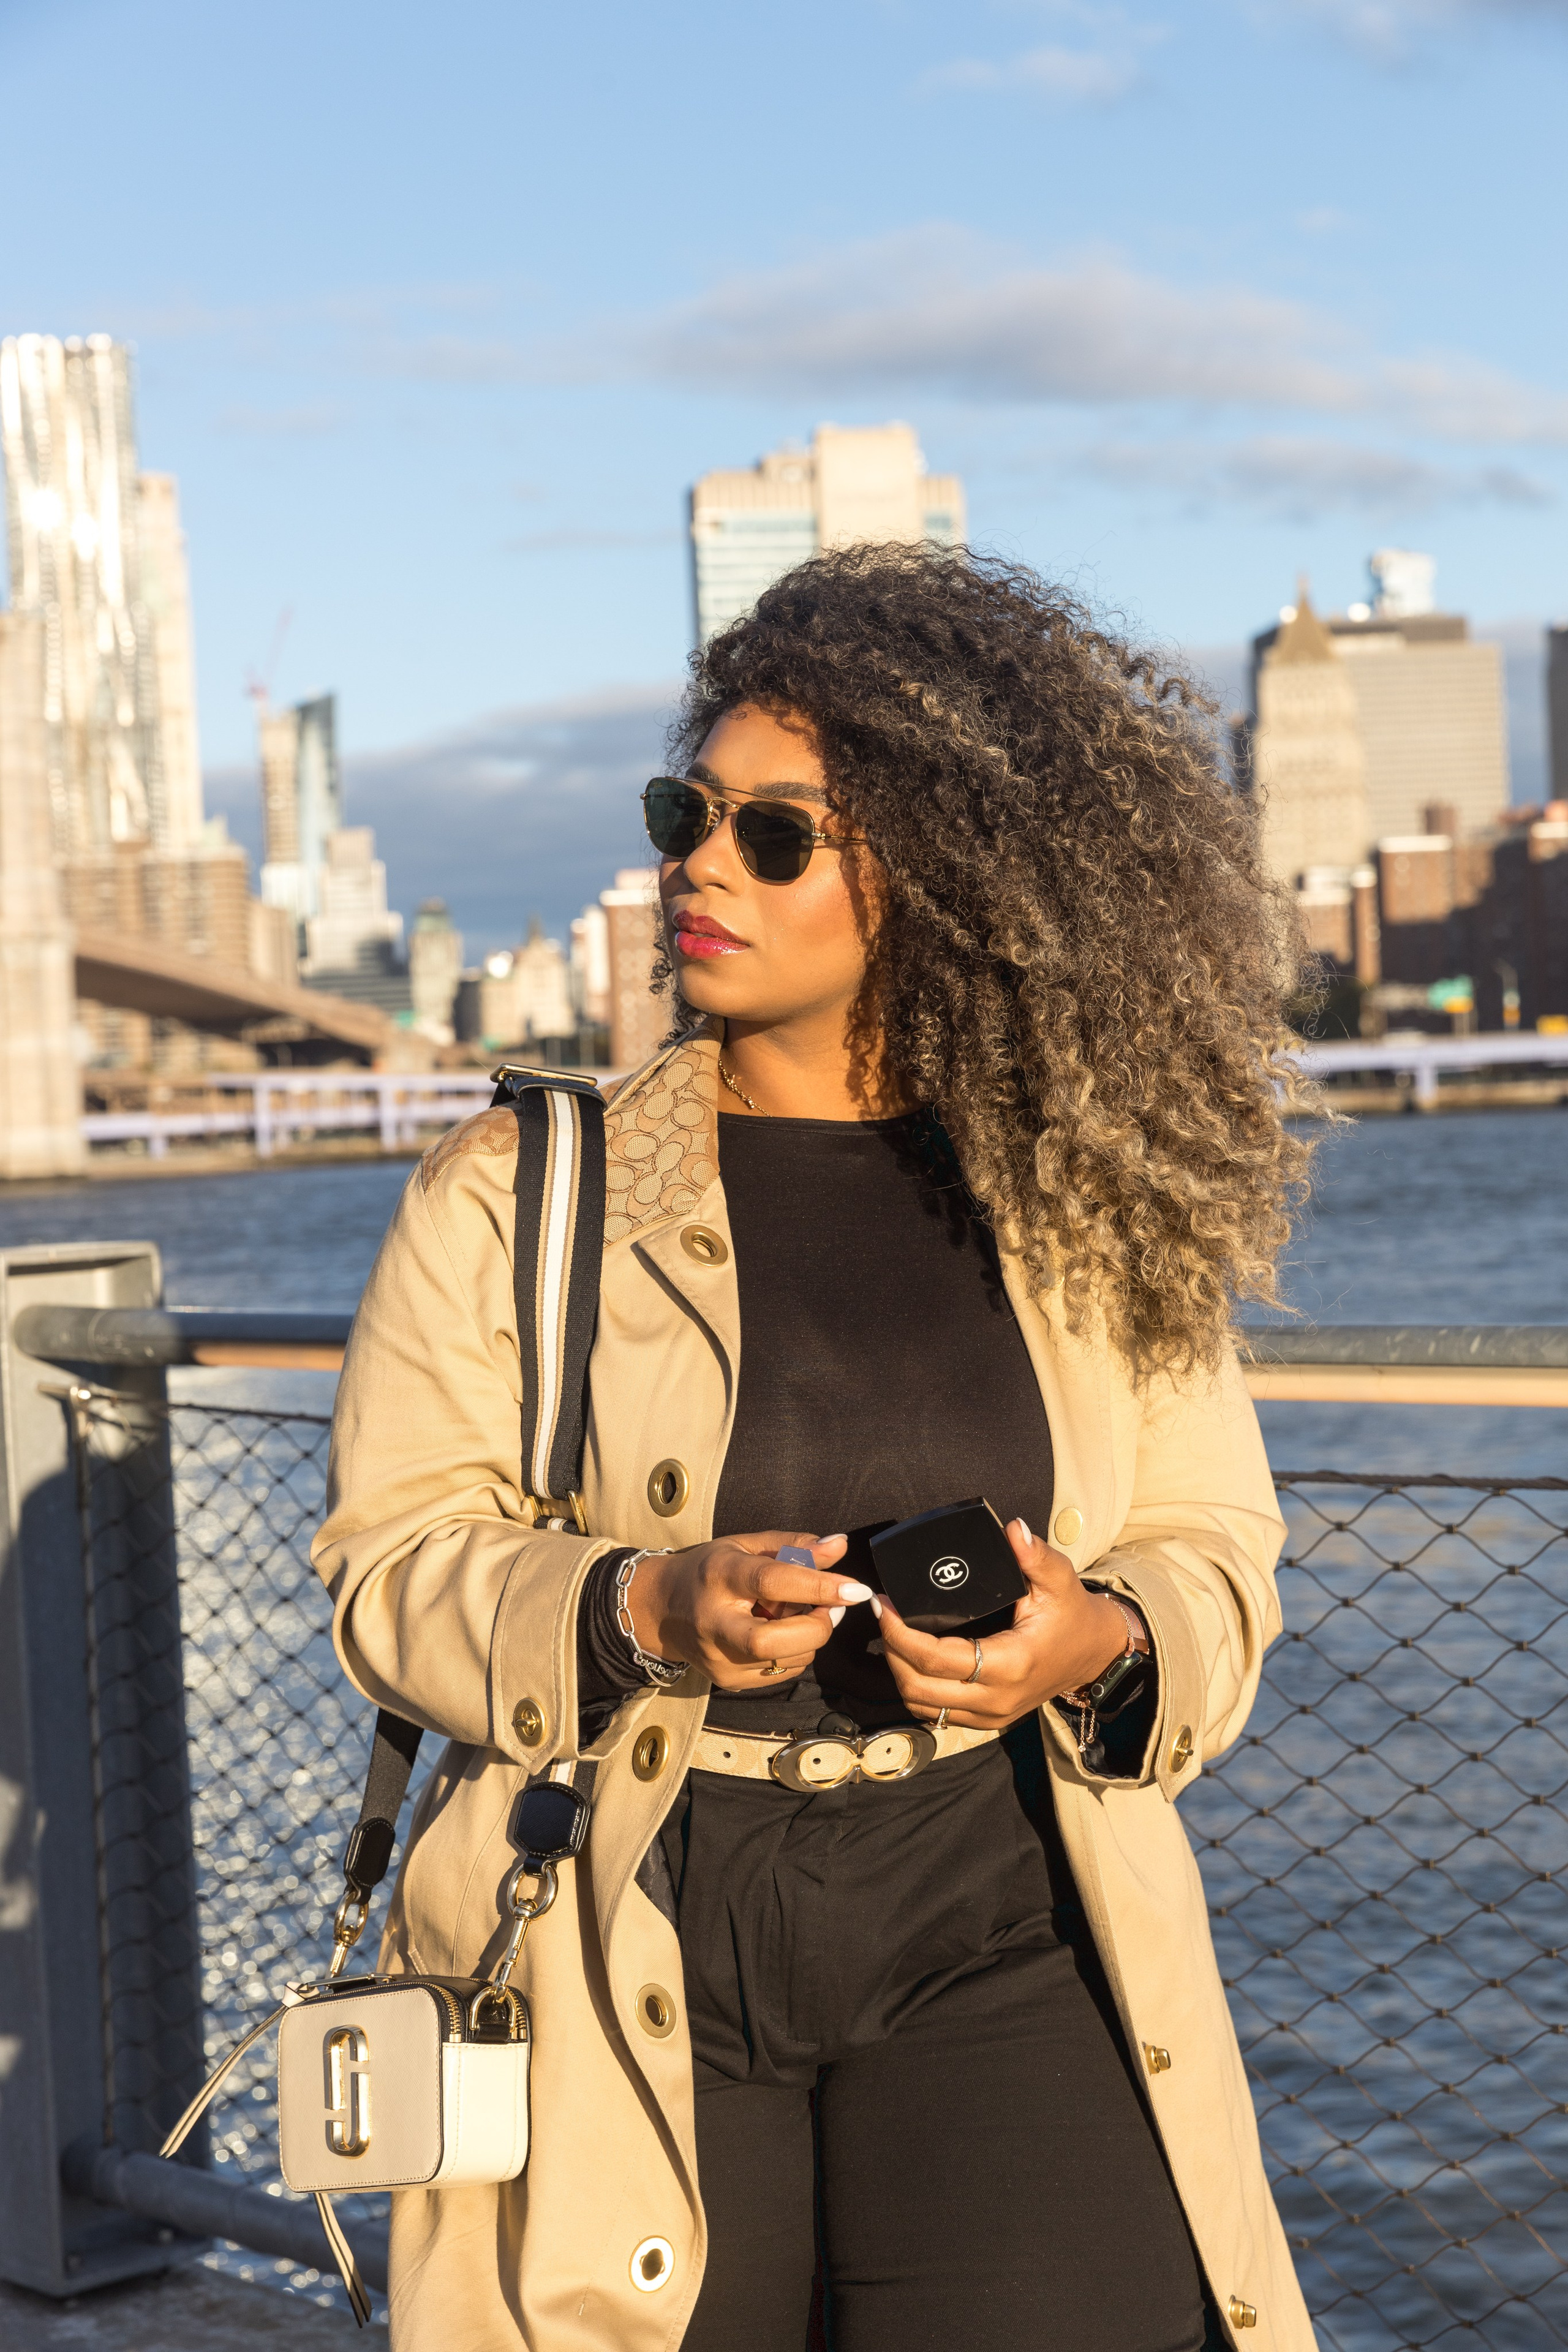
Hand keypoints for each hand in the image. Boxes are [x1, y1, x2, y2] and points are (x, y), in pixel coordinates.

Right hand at [629, 1531, 869, 1690]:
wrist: (662, 1609)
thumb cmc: (710, 1571)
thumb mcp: (747, 1546)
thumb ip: (794, 1546)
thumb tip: (840, 1545)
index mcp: (720, 1576)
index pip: (772, 1582)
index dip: (819, 1585)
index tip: (856, 1588)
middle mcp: (715, 1621)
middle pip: (773, 1640)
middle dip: (817, 1627)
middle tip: (832, 1608)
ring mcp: (718, 1658)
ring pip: (784, 1660)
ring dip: (809, 1639)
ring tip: (795, 1615)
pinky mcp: (727, 1680)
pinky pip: (781, 1673)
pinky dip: (796, 1653)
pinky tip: (780, 1633)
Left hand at [875, 1518, 1129, 1730]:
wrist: (1092, 1654)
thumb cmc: (1072, 1615)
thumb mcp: (1059, 1580)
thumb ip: (1035, 1556)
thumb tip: (1012, 1529)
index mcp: (1011, 1664)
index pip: (937, 1659)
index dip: (901, 1634)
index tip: (885, 1605)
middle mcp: (997, 1698)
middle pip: (919, 1688)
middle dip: (892, 1652)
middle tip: (883, 1615)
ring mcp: (991, 1715)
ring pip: (923, 1706)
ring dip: (899, 1672)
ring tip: (892, 1634)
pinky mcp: (987, 1720)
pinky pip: (937, 1713)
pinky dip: (916, 1688)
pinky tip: (910, 1658)